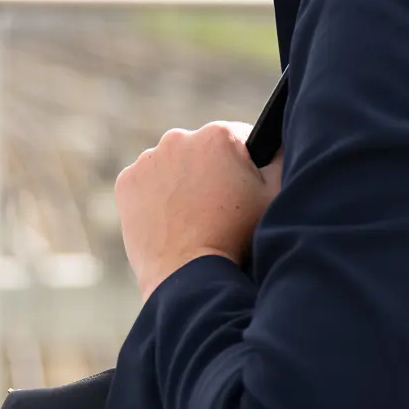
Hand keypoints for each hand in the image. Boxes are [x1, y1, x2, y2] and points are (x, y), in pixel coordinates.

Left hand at [115, 120, 283, 300]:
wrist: (188, 274)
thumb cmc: (236, 237)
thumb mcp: (274, 196)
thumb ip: (280, 158)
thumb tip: (276, 142)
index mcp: (217, 135)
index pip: (238, 138)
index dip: (245, 164)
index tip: (242, 189)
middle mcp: (178, 138)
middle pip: (202, 149)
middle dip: (211, 170)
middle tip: (219, 207)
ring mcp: (148, 160)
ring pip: (173, 164)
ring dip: (182, 180)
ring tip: (193, 216)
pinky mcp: (127, 182)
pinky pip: (146, 182)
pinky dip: (156, 196)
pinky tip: (170, 219)